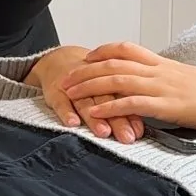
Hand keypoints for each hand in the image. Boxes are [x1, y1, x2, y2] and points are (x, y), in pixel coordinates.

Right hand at [28, 45, 144, 143]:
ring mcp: (73, 87)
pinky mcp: (55, 91)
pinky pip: (60, 102)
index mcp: (109, 78)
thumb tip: (140, 127)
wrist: (59, 59)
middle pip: (107, 100)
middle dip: (118, 119)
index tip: (138, 132)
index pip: (123, 95)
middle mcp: (92, 82)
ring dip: (94, 118)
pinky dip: (66, 112)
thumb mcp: (107, 85)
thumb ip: (123, 102)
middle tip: (126, 136)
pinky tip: (72, 123)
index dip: (132, 113)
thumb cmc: (90, 77)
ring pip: (85, 102)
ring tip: (103, 131)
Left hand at [60, 42, 195, 144]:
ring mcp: (164, 87)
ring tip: (68, 94)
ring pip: (117, 80)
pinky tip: (94, 112)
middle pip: (113, 63)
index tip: (84, 57)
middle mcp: (161, 70)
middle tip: (64, 78)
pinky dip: (109, 106)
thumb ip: (168, 82)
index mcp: (165, 63)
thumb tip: (153, 88)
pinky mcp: (168, 106)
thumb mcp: (189, 82)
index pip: (127, 48)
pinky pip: (132, 103)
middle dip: (85, 70)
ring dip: (89, 86)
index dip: (102, 51)